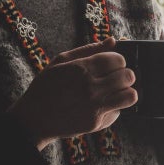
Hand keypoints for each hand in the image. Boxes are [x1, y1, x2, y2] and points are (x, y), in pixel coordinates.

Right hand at [7, 37, 136, 149]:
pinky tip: (101, 106)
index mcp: (82, 68)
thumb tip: (113, 41)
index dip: (118, 61)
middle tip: (117, 77)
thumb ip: (89, 49)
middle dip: (125, 75)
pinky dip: (113, 108)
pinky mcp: (95, 124)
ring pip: (130, 96)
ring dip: (126, 92)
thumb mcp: (61, 61)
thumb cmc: (46, 86)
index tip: (113, 64)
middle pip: (128, 76)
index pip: (118, 60)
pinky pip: (118, 113)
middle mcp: (90, 88)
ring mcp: (94, 107)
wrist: (33, 119)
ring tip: (116, 91)